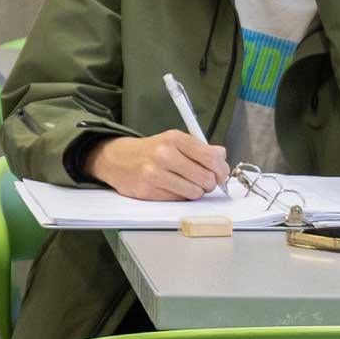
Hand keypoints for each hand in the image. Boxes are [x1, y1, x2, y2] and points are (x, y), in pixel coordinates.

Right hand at [86, 131, 230, 200]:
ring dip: (196, 192)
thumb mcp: (174, 140)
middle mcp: (165, 154)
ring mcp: (155, 173)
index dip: (221, 170)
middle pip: (206, 177)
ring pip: (194, 192)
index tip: (221, 174)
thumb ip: (200, 148)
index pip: (211, 157)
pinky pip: (178, 199)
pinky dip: (181, 197)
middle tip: (206, 182)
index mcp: (175, 139)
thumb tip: (222, 156)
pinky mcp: (148, 190)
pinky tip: (174, 188)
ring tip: (189, 185)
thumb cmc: (150, 150)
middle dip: (210, 183)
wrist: (117, 158)